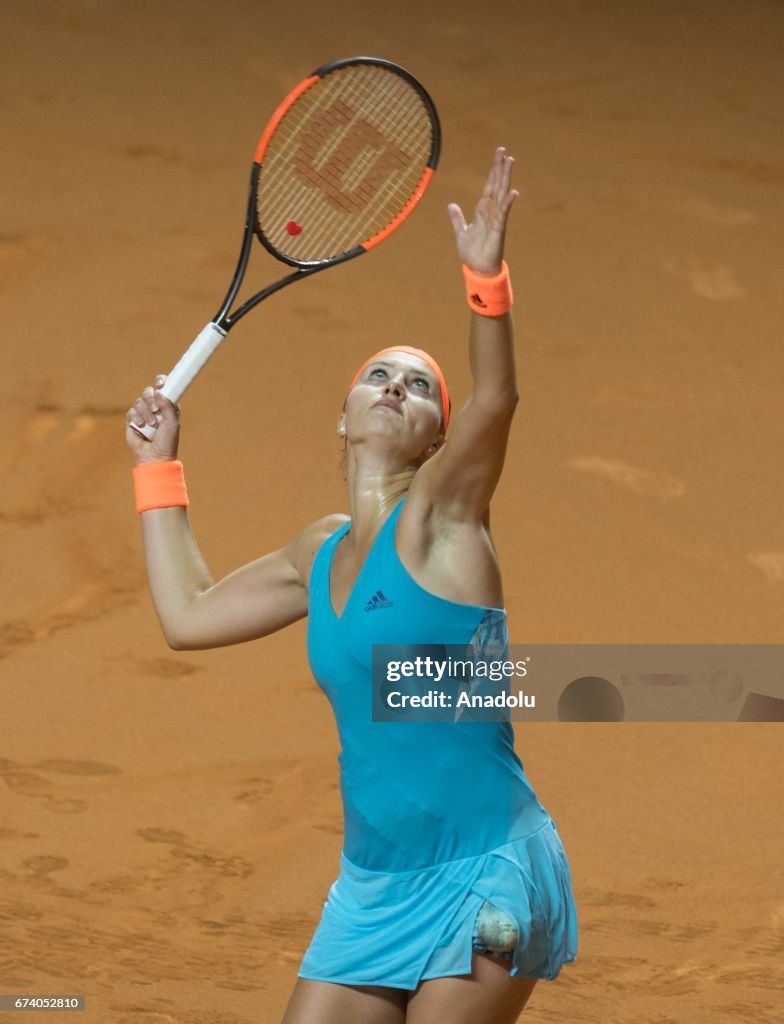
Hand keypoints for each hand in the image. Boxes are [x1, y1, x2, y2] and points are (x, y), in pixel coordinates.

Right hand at [125, 374, 180, 462]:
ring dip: (146, 412)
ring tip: (151, 425)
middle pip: (148, 391)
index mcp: (167, 406)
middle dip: (151, 398)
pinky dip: (137, 417)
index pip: (162, 388)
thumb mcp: (172, 422)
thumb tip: (158, 391)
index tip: (161, 383)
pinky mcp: (132, 420)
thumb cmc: (167, 441)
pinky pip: (131, 411)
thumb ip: (168, 405)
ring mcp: (143, 413)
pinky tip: (141, 426)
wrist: (155, 456)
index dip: (161, 382)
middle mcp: (155, 408)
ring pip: (139, 401)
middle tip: (156, 409)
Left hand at [447, 146, 517, 274]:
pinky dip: (508, 203)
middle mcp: (491, 212)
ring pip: (502, 194)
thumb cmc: (472, 253)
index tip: (498, 155)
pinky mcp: (499, 230)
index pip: (489, 186)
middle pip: (497, 185)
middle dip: (500, 169)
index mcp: (483, 211)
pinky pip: (503, 214)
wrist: (477, 270)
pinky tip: (513, 192)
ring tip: (510, 162)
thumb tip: (451, 205)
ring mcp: (496, 219)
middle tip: (504, 151)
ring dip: (506, 178)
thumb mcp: (461, 232)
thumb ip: (457, 219)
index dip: (492, 171)